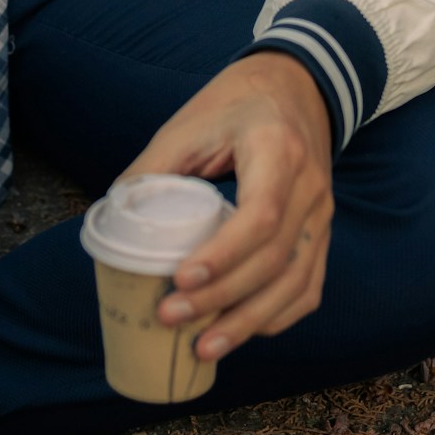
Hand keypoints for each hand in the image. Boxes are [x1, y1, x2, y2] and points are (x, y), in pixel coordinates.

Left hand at [118, 51, 332, 360]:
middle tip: (172, 319)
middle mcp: (310, 185)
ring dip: (249, 322)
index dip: (222, 256)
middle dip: (223, 299)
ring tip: (202, 348)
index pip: (260, 215)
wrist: (293, 87)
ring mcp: (323, 212)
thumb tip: (112, 221)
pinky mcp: (323, 231)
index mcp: (276, 149)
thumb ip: (152, 170)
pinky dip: (276, 316)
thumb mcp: (187, 125)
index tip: (179, 280)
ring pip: (296, 282)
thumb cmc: (233, 106)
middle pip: (275, 258)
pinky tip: (241, 332)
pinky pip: (308, 286)